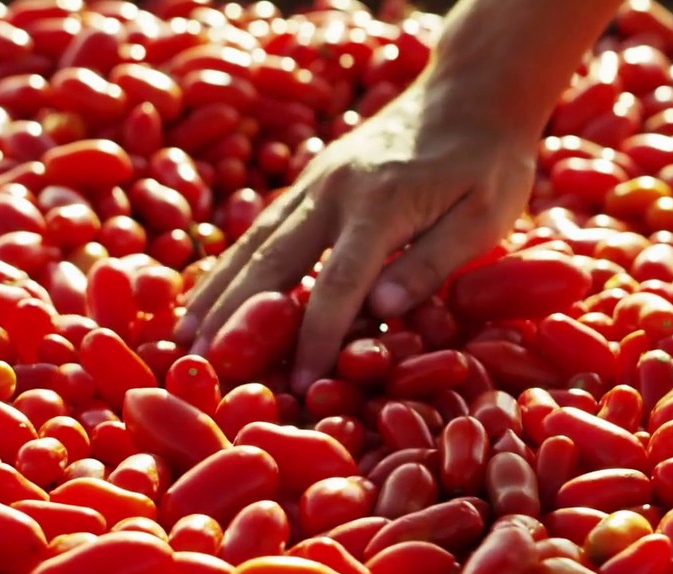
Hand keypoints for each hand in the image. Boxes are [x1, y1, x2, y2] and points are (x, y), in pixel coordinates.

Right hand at [176, 77, 537, 392]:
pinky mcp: (309, 183)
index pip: (337, 284)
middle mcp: (333, 191)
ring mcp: (314, 184)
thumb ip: (434, 261)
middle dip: (235, 319)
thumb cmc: (490, 161)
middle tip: (201, 366)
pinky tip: (206, 295)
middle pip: (272, 263)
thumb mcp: (486, 214)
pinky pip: (260, 231)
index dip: (314, 339)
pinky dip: (229, 266)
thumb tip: (381, 308)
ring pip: (254, 244)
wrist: (470, 90)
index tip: (297, 385)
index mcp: (380, 203)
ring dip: (216, 292)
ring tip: (183, 337)